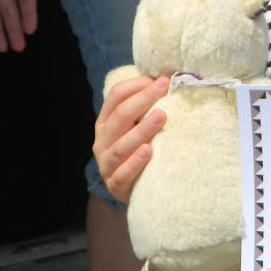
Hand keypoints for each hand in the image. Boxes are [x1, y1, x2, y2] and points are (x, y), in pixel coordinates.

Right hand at [93, 75, 169, 203]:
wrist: (135, 190)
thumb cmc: (138, 151)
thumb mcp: (137, 127)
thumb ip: (146, 108)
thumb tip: (169, 80)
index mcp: (106, 122)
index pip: (115, 96)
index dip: (135, 86)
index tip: (159, 80)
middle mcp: (102, 141)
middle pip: (120, 116)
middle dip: (143, 99)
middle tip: (164, 88)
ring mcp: (106, 164)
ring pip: (121, 145)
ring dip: (142, 129)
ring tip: (161, 116)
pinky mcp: (115, 185)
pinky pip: (123, 173)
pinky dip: (135, 162)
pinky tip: (148, 151)